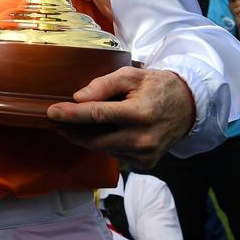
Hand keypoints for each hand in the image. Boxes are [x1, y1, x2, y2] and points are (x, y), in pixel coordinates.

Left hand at [47, 67, 196, 168]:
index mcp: (140, 113)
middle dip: (72, 131)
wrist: (188, 106)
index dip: (72, 115)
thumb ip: (103, 84)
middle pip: (95, 139)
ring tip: (80, 124)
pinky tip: (108, 132)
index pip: (97, 115)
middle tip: (57, 122)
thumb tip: (78, 98)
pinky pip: (115, 154)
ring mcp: (145, 154)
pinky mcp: (145, 163)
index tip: (51, 112)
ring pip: (104, 148)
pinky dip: (106, 144)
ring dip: (89, 138)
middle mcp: (143, 138)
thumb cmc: (156, 87)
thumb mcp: (131, 75)